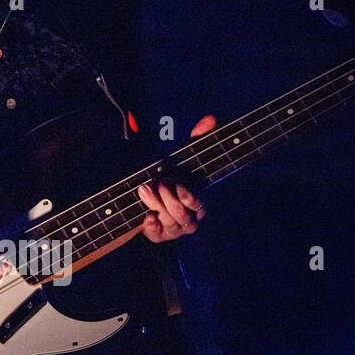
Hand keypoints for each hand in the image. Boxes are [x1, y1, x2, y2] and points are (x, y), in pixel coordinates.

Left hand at [137, 114, 215, 242]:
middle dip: (166, 199)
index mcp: (199, 203)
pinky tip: (144, 215)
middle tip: (154, 184)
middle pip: (181, 215)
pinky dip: (149, 225)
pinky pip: (155, 233)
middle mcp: (190, 220)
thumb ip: (197, 139)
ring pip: (169, 223)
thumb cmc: (171, 178)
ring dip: (155, 205)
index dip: (184, 194)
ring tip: (143, 190)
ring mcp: (175, 230)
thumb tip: (210, 119)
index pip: (196, 202)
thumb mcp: (182, 159)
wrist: (151, 199)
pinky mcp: (159, 235)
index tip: (170, 181)